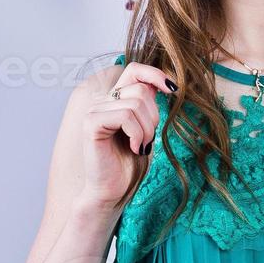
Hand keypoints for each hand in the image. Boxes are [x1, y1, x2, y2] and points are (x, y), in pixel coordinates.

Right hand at [78, 61, 175, 208]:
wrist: (114, 192)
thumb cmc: (130, 164)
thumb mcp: (147, 128)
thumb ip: (148, 105)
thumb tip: (165, 83)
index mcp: (115, 99)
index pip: (135, 70)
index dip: (155, 74)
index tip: (172, 90)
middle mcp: (102, 101)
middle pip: (141, 89)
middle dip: (154, 117)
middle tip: (147, 140)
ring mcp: (94, 111)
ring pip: (136, 103)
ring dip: (147, 130)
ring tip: (140, 146)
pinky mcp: (91, 123)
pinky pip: (125, 115)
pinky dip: (137, 133)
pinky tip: (134, 148)